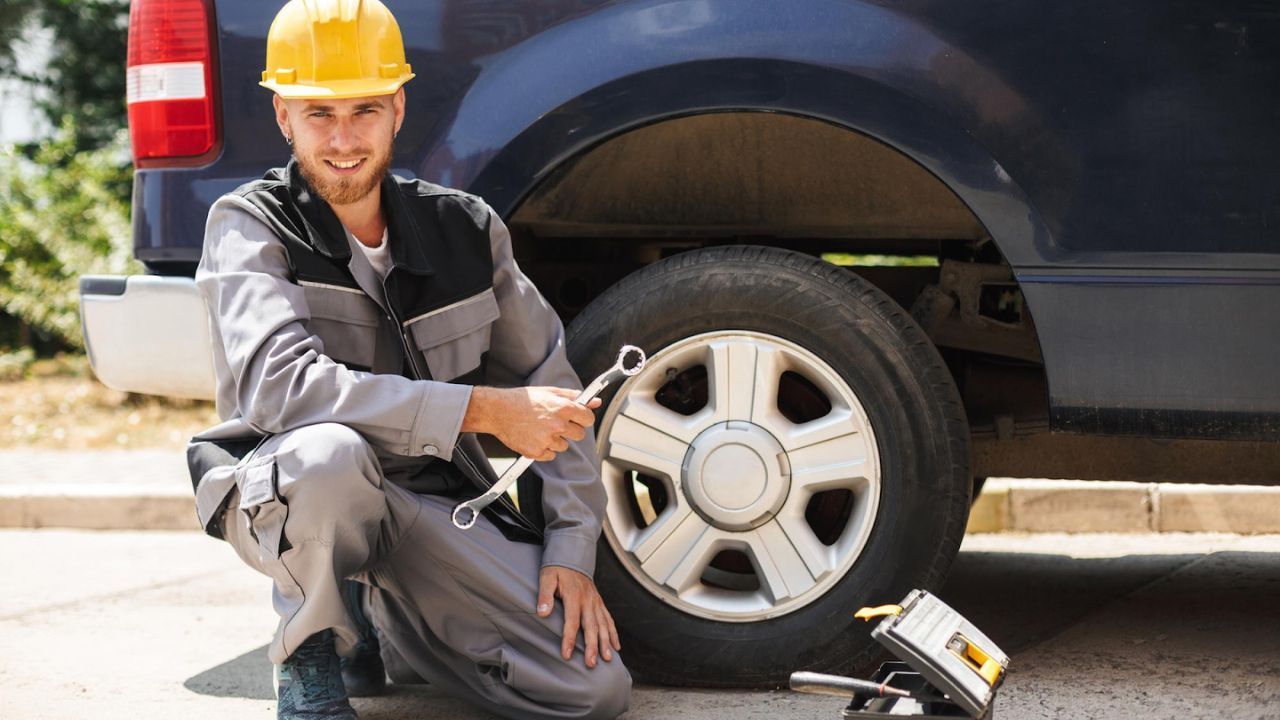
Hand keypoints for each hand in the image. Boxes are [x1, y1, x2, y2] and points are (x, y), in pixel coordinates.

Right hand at [463, 386, 601, 460]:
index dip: (583, 417)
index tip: (577, 417)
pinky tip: (534, 437)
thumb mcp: (550, 392)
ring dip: (556, 440)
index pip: (588, 419)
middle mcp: (557, 425)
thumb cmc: (523, 400)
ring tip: (540, 428)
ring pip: (564, 446)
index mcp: (563, 408)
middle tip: (556, 423)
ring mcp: (547, 440)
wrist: (498, 410)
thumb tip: (595, 401)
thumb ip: (574, 397)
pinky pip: (550, 455)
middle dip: (571, 429)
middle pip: (579, 435)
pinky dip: (544, 449)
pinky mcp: (536, 452)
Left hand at [536, 566, 620, 667]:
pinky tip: (616, 646)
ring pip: (603, 625)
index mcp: (575, 596)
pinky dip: (613, 633)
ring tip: (607, 659)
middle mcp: (588, 600)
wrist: (571, 556)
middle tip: (591, 663)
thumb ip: (545, 595)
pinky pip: (609, 619)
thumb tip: (543, 613)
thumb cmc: (557, 569)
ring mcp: (596, 602)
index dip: (569, 639)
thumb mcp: (547, 578)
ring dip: (606, 643)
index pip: (572, 621)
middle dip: (592, 646)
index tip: (567, 655)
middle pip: (592, 626)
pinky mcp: (599, 602)